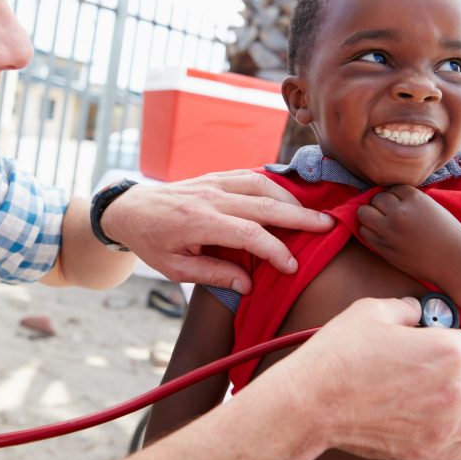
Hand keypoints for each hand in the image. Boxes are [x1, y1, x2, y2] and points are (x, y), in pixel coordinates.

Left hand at [99, 170, 334, 291]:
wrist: (130, 209)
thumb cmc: (152, 243)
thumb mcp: (175, 269)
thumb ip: (213, 275)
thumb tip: (248, 284)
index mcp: (199, 222)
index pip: (249, 234)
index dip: (275, 250)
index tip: (292, 267)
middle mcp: (210, 197)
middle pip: (264, 204)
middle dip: (300, 217)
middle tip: (329, 226)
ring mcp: (213, 182)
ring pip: (261, 184)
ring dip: (291, 198)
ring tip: (313, 214)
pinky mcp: (215, 176)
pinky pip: (250, 175)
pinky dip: (273, 184)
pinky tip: (288, 197)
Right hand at [278, 298, 460, 459]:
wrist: (313, 401)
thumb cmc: (339, 354)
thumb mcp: (371, 311)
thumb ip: (405, 307)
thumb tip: (415, 311)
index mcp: (446, 350)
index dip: (452, 340)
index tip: (435, 344)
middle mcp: (455, 389)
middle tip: (460, 370)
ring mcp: (446, 425)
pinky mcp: (432, 450)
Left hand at [356, 185, 460, 284]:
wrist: (455, 262)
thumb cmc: (448, 234)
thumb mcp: (432, 207)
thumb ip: (410, 200)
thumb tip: (388, 196)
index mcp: (415, 198)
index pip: (391, 188)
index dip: (394, 197)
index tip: (401, 205)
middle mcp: (400, 212)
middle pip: (376, 198)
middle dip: (380, 204)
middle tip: (390, 214)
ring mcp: (390, 231)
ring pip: (363, 213)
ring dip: (369, 215)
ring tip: (380, 222)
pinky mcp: (384, 247)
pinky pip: (364, 232)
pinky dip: (368, 230)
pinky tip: (379, 234)